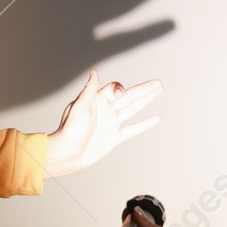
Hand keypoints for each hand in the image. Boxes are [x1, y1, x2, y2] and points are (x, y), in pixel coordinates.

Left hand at [43, 70, 162, 177]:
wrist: (68, 154)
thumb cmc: (69, 130)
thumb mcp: (79, 107)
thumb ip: (90, 90)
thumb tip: (94, 72)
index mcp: (97, 101)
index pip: (114, 89)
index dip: (120, 89)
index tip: (121, 94)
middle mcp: (106, 110)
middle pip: (129, 96)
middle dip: (144, 90)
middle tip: (158, 83)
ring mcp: (112, 123)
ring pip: (133, 109)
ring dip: (146, 100)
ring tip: (158, 91)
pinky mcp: (114, 137)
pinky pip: (133, 129)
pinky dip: (144, 124)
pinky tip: (155, 118)